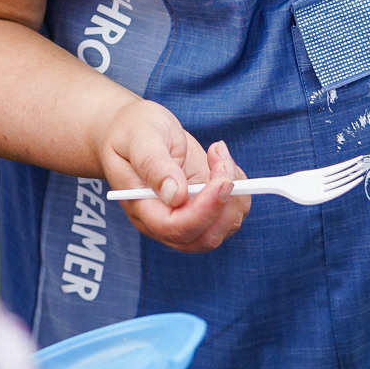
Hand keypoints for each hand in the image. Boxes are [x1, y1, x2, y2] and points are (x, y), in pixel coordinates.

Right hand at [96, 100, 248, 252]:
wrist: (132, 131)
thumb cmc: (131, 131)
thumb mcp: (139, 138)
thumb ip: (154, 165)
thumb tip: (175, 196)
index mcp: (143, 207)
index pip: (175, 228)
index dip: (204, 211)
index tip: (222, 180)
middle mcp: (164, 220)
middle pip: (204, 237)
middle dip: (226, 202)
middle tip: (221, 158)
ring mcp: (186, 216)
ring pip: (223, 227)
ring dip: (235, 192)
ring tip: (218, 153)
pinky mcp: (203, 205)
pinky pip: (231, 212)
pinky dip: (238, 188)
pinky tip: (221, 160)